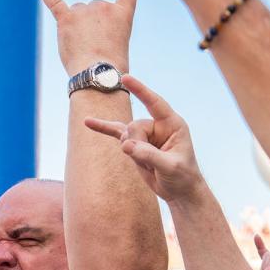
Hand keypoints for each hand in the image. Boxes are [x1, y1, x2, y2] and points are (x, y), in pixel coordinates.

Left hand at [38, 0, 137, 76]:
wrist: (99, 74)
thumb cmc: (110, 66)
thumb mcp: (119, 42)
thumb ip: (106, 28)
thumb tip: (81, 25)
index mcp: (122, 13)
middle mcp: (104, 5)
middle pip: (92, 9)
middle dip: (90, 27)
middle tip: (95, 48)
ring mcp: (84, 10)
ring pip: (76, 13)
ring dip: (75, 28)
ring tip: (82, 47)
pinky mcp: (66, 18)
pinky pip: (55, 2)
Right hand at [84, 78, 202, 201]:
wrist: (179, 190)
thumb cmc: (182, 177)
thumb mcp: (169, 167)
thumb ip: (148, 155)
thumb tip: (125, 146)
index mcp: (172, 124)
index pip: (154, 103)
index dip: (140, 90)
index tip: (125, 78)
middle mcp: (158, 126)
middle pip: (134, 126)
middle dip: (135, 144)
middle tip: (148, 161)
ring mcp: (145, 135)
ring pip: (125, 135)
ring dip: (130, 151)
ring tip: (147, 165)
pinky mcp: (135, 144)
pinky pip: (116, 133)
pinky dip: (103, 128)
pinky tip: (88, 122)